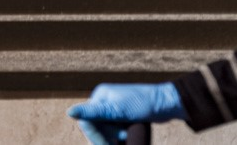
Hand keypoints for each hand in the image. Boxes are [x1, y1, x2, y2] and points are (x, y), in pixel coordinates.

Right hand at [66, 83, 185, 143]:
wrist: (166, 104)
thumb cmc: (143, 104)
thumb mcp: (118, 111)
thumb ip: (94, 112)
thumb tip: (70, 112)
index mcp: (101, 95)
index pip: (88, 121)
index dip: (96, 136)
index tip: (110, 144)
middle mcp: (105, 100)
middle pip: (97, 127)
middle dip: (108, 137)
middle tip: (123, 138)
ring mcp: (114, 108)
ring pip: (105, 131)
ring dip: (114, 138)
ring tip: (127, 136)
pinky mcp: (122, 116)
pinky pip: (114, 130)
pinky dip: (119, 136)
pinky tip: (126, 138)